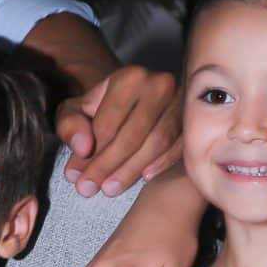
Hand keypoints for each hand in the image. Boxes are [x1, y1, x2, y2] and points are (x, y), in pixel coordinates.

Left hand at [54, 65, 181, 197]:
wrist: (137, 100)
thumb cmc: (103, 108)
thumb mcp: (77, 111)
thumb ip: (70, 125)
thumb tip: (83, 147)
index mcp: (128, 77)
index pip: (108, 123)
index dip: (90, 155)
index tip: (76, 178)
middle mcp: (159, 84)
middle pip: (132, 134)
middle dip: (108, 166)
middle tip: (90, 189)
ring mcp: (182, 102)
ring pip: (157, 143)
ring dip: (131, 170)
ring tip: (110, 188)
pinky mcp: (195, 119)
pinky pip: (180, 146)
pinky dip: (163, 163)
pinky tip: (144, 178)